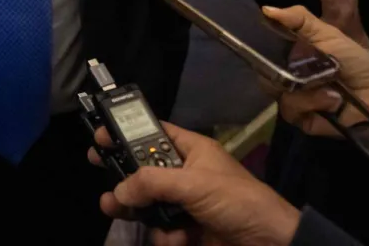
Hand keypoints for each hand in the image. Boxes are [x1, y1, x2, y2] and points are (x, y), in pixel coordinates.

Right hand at [90, 122, 299, 245]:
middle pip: (146, 170)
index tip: (102, 135)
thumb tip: (119, 190)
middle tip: (97, 166)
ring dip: (135, 209)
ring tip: (115, 209)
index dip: (128, 132)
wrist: (271, 245)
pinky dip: (164, 237)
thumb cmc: (237, 201)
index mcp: (192, 151)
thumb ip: (152, 182)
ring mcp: (188, 205)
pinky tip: (174, 240)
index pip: (155, 133)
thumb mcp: (194, 184)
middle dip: (124, 173)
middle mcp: (187, 174)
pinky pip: (164, 230)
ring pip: (150, 203)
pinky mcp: (190, 232)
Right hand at [262, 6, 368, 156]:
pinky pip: (291, 111)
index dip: (260, 45)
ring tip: (326, 87)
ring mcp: (296, 99)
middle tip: (291, 67)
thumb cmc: (359, 64)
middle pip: (265, 73)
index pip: (266, 50)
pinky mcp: (303, 120)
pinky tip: (330, 101)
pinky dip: (310, 104)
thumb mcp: (330, 35)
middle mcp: (291, 77)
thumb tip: (266, 9)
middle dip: (275, 69)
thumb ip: (300, 19)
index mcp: (296, 55)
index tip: (257, 38)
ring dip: (302, 90)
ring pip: (277, 92)